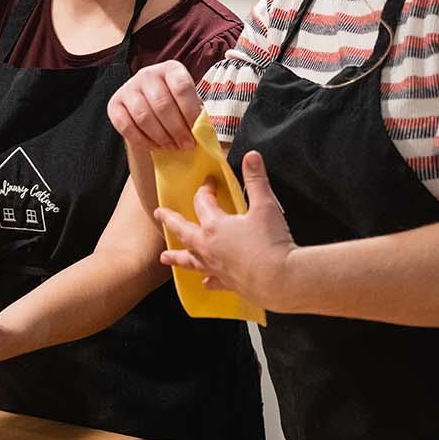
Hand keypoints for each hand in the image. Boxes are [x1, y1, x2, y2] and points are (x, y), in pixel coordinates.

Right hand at [107, 60, 201, 150]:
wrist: (151, 111)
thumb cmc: (177, 108)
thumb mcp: (189, 106)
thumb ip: (197, 116)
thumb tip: (203, 133)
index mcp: (171, 69)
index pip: (181, 87)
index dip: (190, 112)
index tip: (196, 131)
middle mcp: (147, 73)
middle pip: (162, 104)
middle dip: (177, 130)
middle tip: (186, 145)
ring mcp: (128, 87)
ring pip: (144, 116)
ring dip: (161, 137)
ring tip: (172, 147)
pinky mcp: (114, 104)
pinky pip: (126, 126)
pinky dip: (142, 140)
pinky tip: (155, 147)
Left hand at [155, 150, 300, 310]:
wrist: (279, 279)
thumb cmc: (270, 243)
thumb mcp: (265, 206)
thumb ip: (256, 180)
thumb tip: (252, 157)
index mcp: (215, 226)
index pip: (203, 202)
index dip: (205, 189)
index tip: (208, 183)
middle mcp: (209, 247)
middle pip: (184, 231)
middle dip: (171, 221)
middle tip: (159, 214)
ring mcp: (216, 267)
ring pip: (190, 261)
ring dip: (177, 257)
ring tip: (165, 257)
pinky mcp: (227, 283)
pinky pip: (212, 281)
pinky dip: (208, 280)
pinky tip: (205, 281)